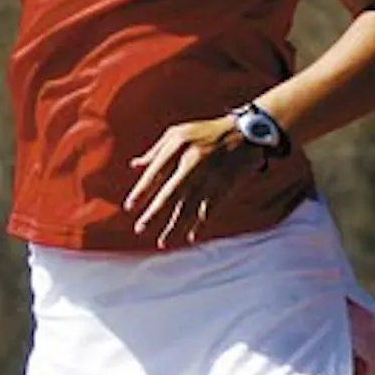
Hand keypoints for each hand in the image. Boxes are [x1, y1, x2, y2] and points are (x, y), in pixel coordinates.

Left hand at [123, 116, 256, 247]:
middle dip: (154, 214)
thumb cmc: (205, 132)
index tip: (129, 207)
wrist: (246, 133)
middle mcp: (193, 162)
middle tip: (140, 229)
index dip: (141, 191)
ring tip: (162, 242)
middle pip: (170, 193)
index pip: (155, 172)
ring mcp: (210, 176)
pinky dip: (199, 224)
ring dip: (175, 226)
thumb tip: (135, 166)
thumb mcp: (178, 133)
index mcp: (179, 146)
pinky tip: (190, 237)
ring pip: (189, 206)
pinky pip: (209, 209)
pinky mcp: (224, 186)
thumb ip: (156, 150)